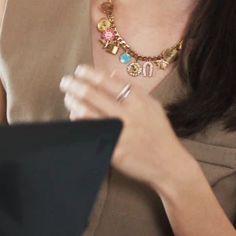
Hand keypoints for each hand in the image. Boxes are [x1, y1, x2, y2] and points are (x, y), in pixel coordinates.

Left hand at [61, 64, 190, 186]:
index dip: (88, 73)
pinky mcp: (111, 149)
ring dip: (72, 102)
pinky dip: (77, 123)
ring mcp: (118, 133)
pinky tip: (74, 118)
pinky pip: (87, 132)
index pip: (107, 81)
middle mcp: (127, 115)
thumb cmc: (159, 133)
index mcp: (138, 102)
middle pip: (91, 94)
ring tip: (68, 98)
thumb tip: (111, 74)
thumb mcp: (152, 106)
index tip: (78, 70)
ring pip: (84, 112)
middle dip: (73, 85)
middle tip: (65, 82)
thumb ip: (133, 89)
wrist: (169, 165)